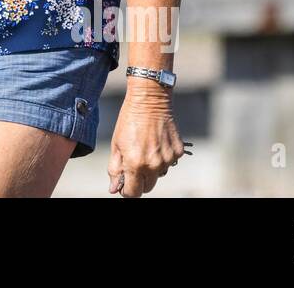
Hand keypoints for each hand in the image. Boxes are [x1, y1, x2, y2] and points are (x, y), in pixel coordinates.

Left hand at [107, 82, 188, 196]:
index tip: (124, 184)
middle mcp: (154, 165)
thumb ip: (115, 169)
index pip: (133, 193)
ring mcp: (168, 159)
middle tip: (134, 164)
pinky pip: (169, 163)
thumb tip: (114, 189)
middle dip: (139, 181)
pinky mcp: (178, 152)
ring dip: (151, 169)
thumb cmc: (129, 121)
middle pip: (147, 187)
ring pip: (159, 175)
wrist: (149, 100)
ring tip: (145, 148)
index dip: (127, 190)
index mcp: (135, 164)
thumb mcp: (117, 144)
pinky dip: (162, 157)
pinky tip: (156, 142)